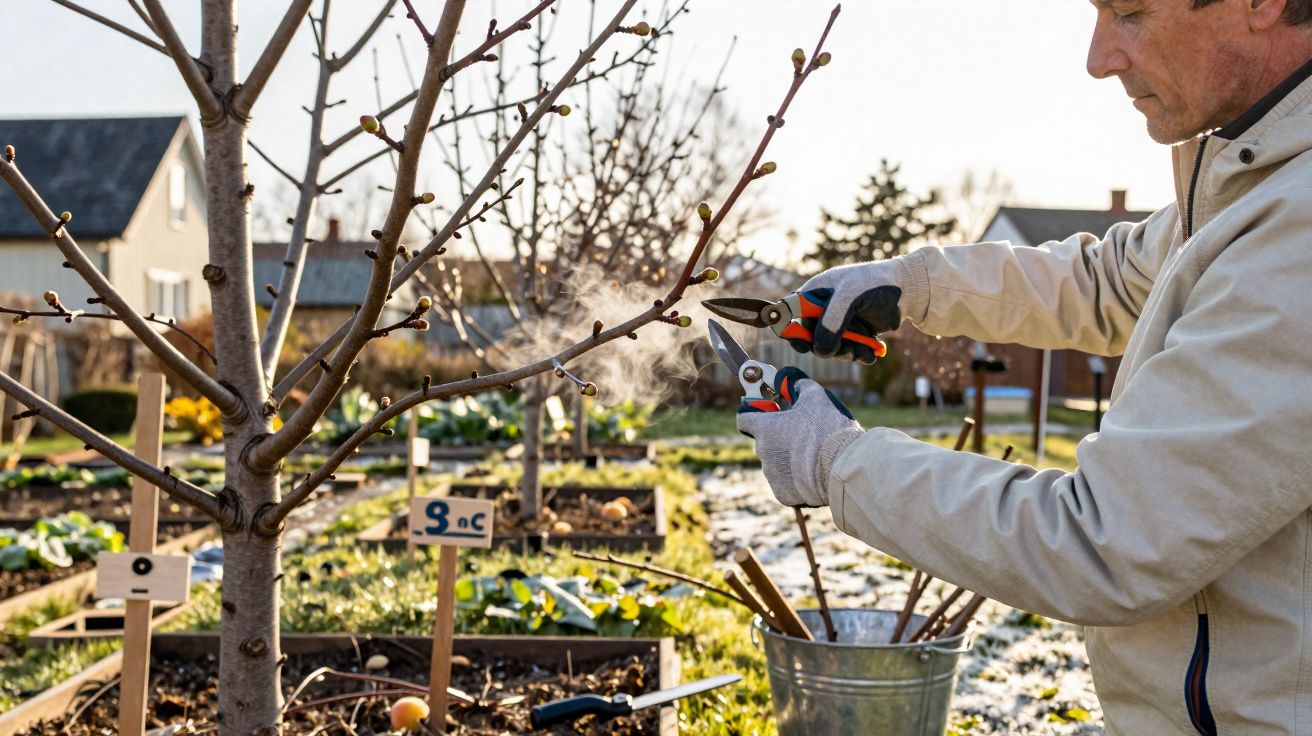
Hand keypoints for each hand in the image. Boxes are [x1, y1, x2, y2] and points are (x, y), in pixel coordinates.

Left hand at [737, 367, 862, 507]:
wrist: (841, 466)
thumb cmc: (827, 429)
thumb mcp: (816, 397)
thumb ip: (800, 386)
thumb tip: (794, 382)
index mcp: (765, 428)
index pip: (744, 419)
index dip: (753, 414)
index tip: (764, 414)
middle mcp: (762, 452)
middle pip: (763, 443)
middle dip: (778, 438)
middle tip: (800, 436)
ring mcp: (771, 474)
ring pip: (775, 464)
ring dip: (787, 460)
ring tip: (811, 457)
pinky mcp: (782, 494)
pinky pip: (784, 484)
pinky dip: (794, 480)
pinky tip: (812, 474)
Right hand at [788, 259, 908, 363]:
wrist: (908, 290)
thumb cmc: (875, 283)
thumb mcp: (849, 297)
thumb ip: (831, 322)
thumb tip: (821, 351)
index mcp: (815, 293)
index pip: (792, 314)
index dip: (792, 331)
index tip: (803, 345)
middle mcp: (824, 309)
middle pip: (811, 337)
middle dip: (827, 348)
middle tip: (844, 350)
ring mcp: (840, 322)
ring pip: (832, 348)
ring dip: (847, 353)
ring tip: (863, 351)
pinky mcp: (855, 333)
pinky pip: (849, 350)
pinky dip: (859, 354)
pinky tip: (871, 352)